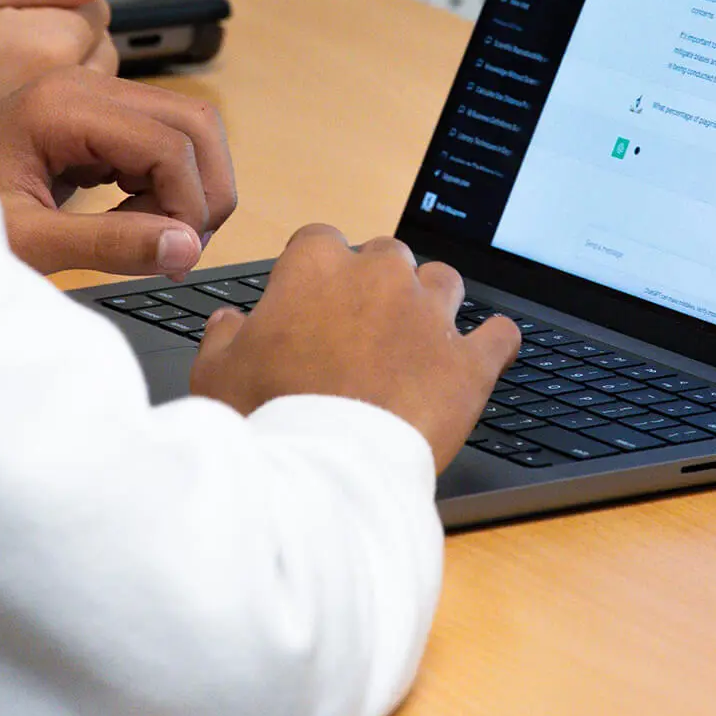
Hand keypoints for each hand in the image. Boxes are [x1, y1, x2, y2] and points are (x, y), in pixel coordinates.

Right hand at [0, 0, 126, 127]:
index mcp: (44, 45)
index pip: (97, 8)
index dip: (56, 3)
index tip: (7, 16)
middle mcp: (58, 94)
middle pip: (100, 50)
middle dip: (64, 42)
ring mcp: (52, 138)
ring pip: (91, 90)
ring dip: (59, 80)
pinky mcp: (44, 173)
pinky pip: (72, 132)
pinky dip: (51, 123)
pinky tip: (6, 118)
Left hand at [0, 67, 236, 275]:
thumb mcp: (27, 243)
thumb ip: (109, 246)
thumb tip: (187, 248)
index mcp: (64, 106)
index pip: (170, 144)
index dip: (189, 204)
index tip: (174, 256)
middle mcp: (86, 85)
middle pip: (195, 122)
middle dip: (206, 189)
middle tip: (184, 248)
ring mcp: (94, 93)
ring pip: (190, 126)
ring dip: (195, 184)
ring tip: (161, 236)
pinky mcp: (99, 113)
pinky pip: (166, 135)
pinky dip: (172, 180)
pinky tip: (138, 218)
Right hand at [190, 225, 519, 471]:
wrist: (323, 474)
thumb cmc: (266, 419)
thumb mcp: (216, 373)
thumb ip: (224, 336)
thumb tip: (230, 323)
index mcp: (317, 267)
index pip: (319, 241)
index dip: (314, 274)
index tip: (310, 304)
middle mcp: (381, 276)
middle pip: (386, 255)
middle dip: (375, 286)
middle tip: (358, 333)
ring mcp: (431, 315)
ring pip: (444, 281)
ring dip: (431, 304)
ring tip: (415, 343)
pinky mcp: (469, 363)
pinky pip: (499, 335)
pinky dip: (492, 343)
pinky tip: (483, 355)